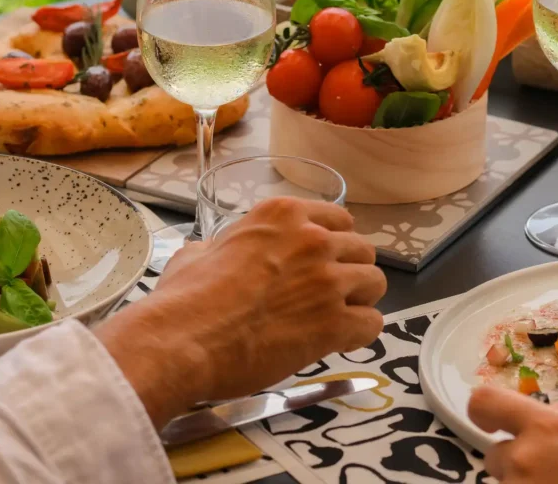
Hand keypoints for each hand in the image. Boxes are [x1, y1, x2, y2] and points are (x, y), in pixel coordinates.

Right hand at [96, 197, 385, 425]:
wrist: (183, 339)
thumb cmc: (183, 298)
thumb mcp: (197, 253)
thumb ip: (220, 247)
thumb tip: (214, 252)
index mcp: (282, 215)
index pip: (338, 219)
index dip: (334, 244)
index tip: (323, 263)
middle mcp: (313, 239)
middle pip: (361, 250)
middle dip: (350, 272)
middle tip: (329, 295)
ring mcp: (327, 280)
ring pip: (375, 283)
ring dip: (359, 302)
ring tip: (336, 319)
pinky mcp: (334, 322)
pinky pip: (372, 324)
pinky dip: (359, 334)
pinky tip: (339, 341)